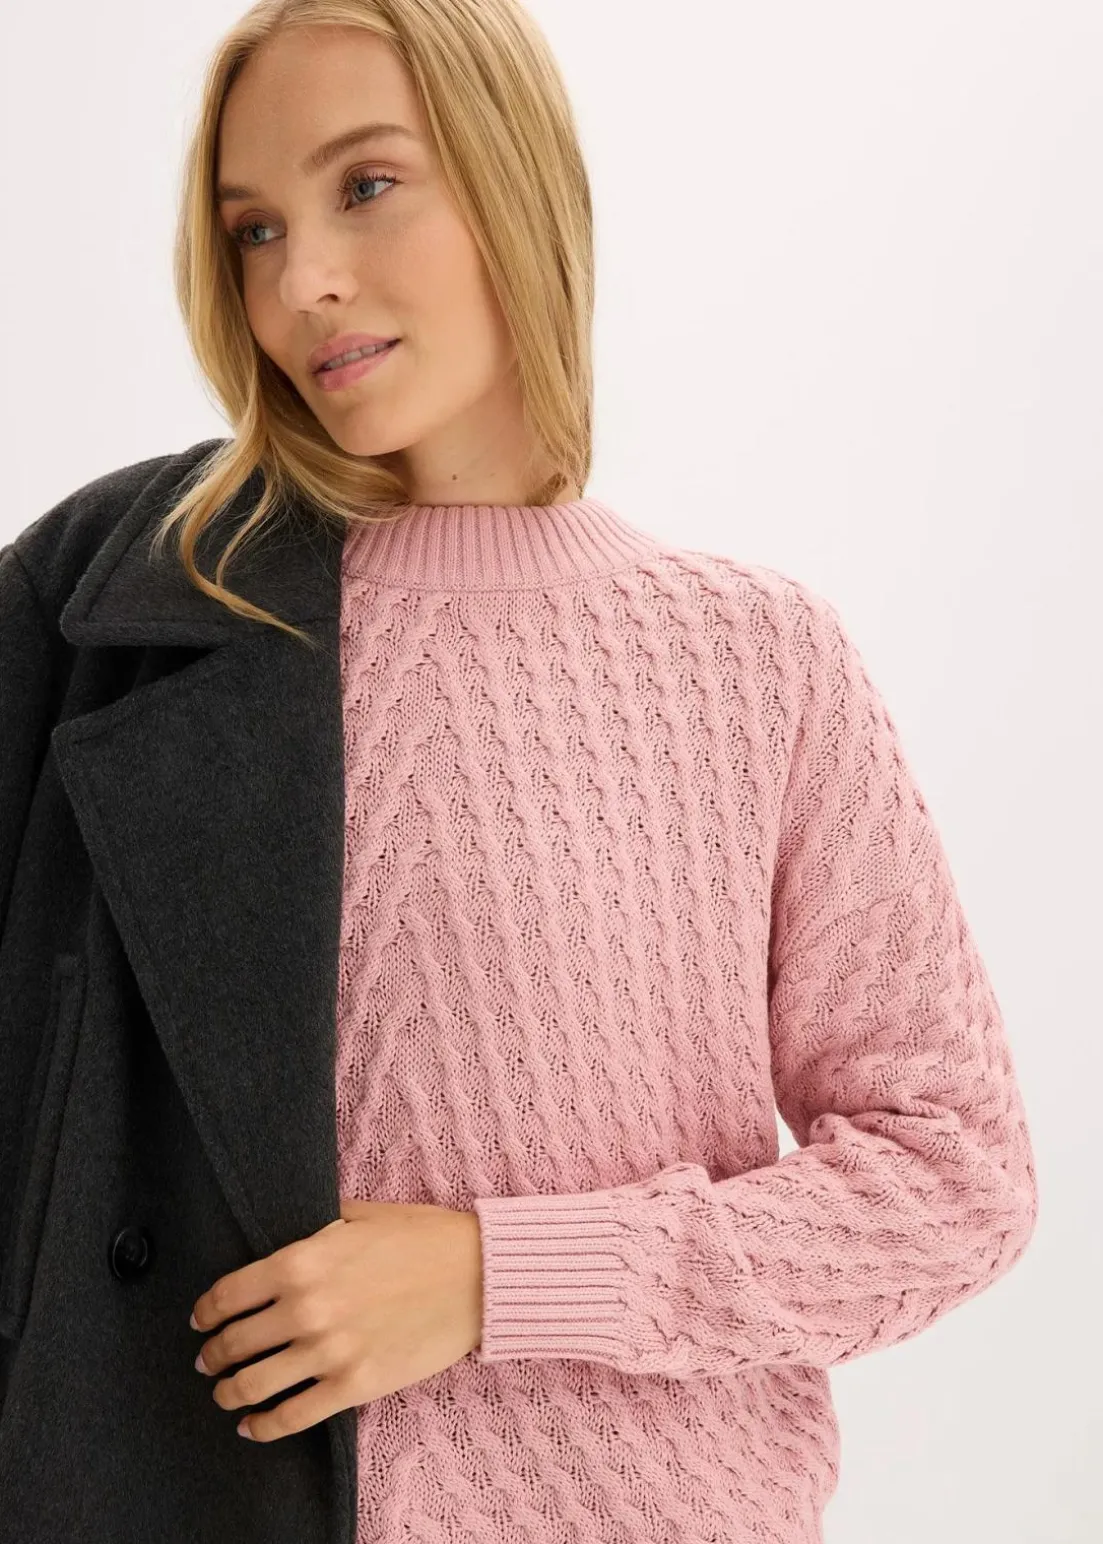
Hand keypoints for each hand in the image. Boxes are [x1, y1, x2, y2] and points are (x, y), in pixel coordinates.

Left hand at [188, 1199, 482, 1442]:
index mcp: (301, 1261)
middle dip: (213, 1354)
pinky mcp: (354, 1385)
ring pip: (253, 1385)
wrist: (477, 1275)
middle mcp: (306, 1308)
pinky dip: (263, 1427)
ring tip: (224, 1393)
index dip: (205, 1312)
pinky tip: (252, 1427)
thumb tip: (289, 1230)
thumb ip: (317, 1224)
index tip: (200, 1320)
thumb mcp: (362, 1214)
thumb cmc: (423, 1239)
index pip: (229, 1294)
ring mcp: (328, 1352)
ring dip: (229, 1392)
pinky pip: (292, 1417)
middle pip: (234, 1343)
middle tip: (208, 1360)